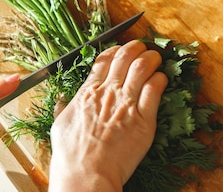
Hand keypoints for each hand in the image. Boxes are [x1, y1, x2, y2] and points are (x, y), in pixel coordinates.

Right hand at [48, 40, 167, 191]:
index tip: (123, 50)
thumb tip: (63, 99)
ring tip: (156, 60)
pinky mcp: (145, 119)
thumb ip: (65, 108)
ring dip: (152, 59)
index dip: (117, 49)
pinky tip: (162, 80)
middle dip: (138, 47)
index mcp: (89, 91)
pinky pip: (156, 89)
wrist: (86, 174)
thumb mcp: (60, 125)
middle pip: (127, 56)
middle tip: (144, 49)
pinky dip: (161, 79)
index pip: (106, 58)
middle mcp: (109, 92)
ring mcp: (127, 104)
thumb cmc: (71, 155)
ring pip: (144, 66)